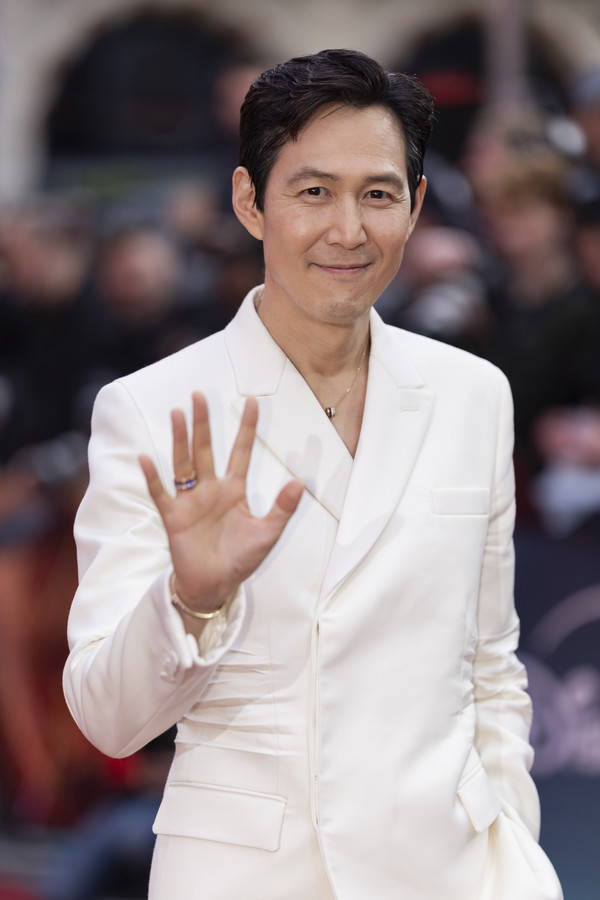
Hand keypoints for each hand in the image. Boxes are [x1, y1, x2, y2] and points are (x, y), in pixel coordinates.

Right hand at [139, 392, 303, 612]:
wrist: (215, 586)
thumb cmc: (241, 559)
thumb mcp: (268, 533)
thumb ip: (282, 508)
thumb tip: (300, 481)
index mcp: (234, 490)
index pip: (240, 452)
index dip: (246, 428)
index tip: (252, 402)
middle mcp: (210, 489)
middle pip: (206, 449)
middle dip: (203, 423)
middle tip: (199, 395)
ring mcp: (190, 501)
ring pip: (183, 463)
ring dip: (180, 440)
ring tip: (178, 413)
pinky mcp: (173, 517)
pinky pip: (161, 494)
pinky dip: (153, 478)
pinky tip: (145, 458)